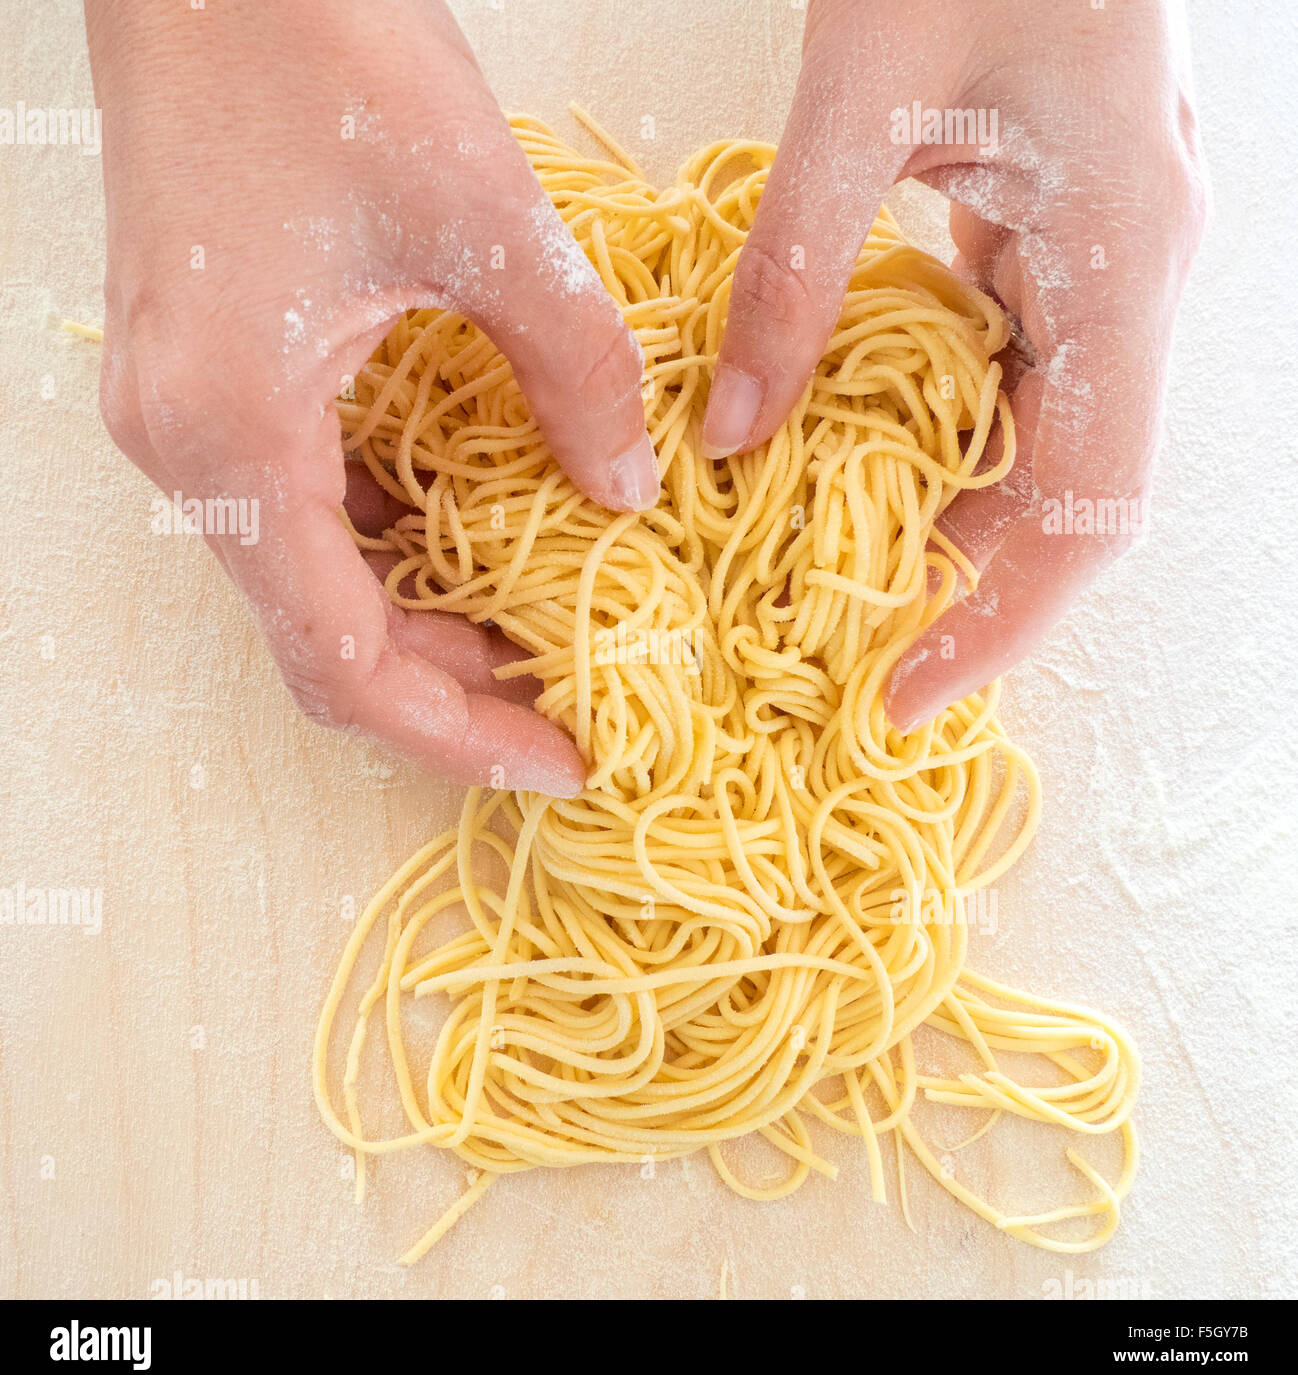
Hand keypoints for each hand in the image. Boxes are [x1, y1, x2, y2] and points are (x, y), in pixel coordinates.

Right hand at [86, 0, 658, 793]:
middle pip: (322, 639)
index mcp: (236, 437)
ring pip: (313, 582)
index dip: (454, 733)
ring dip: (422, 624)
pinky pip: (307, 509)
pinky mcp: (215, 376)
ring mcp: (191, 415)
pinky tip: (479, 539)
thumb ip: (573, 372)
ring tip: (537, 638)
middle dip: (448, 690)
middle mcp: (191, 451)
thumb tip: (631, 487)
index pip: (343, 661)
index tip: (558, 762)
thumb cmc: (317, 50)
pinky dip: (395, 549)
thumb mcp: (486, 224)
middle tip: (565, 705)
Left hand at [702, 0, 1206, 730]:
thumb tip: (731, 433)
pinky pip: (1012, 375)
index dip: (1002, 622)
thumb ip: (791, 270)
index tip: (902, 698)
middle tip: (849, 653)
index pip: (1087, 507)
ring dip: (949, 513)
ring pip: (1042, 440)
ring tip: (840, 574)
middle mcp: (1138, 282)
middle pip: (1070, 492)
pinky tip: (858, 453)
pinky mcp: (1060, 240)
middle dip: (967, 585)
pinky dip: (939, 433)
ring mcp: (1107, 263)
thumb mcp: (858, 91)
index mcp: (1123, 261)